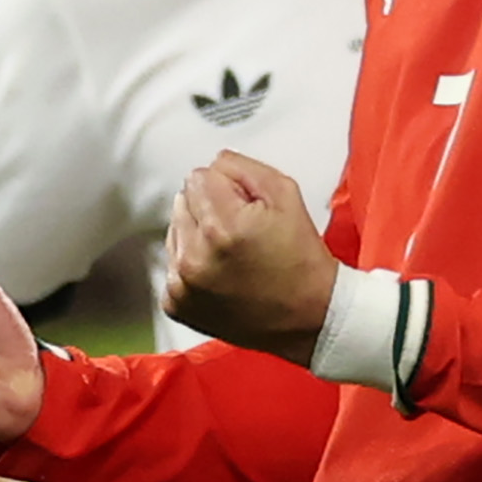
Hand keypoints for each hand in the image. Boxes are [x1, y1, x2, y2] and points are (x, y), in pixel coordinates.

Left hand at [163, 152, 337, 364]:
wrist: (308, 317)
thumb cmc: (301, 262)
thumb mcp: (286, 195)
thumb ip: (243, 167)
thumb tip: (214, 163)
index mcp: (221, 227)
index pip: (199, 177)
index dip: (228, 187)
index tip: (247, 208)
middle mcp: (195, 258)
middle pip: (183, 201)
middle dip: (210, 210)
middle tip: (243, 233)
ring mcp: (182, 285)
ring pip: (175, 230)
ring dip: (198, 236)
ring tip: (233, 255)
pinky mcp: (177, 304)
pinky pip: (172, 264)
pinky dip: (192, 266)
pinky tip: (222, 274)